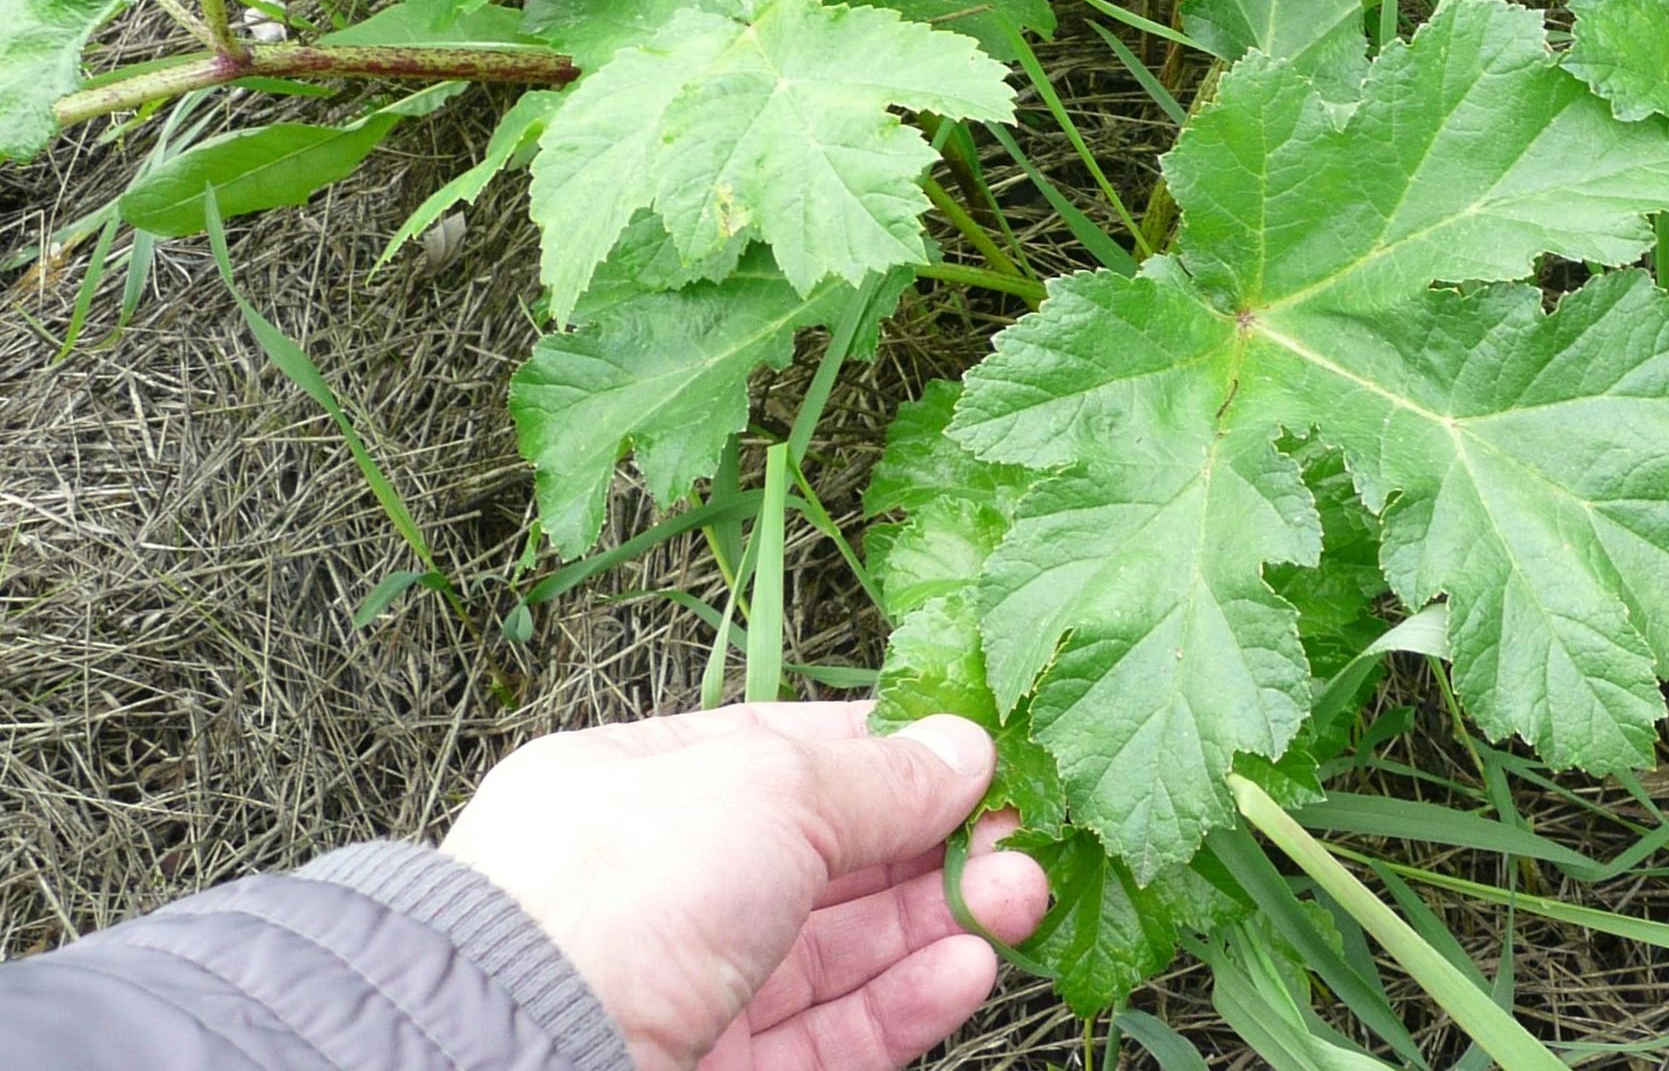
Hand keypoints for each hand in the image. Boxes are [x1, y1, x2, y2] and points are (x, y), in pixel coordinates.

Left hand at [443, 701, 1046, 1070]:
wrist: (521, 1056)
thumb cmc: (621, 888)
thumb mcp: (767, 787)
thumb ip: (877, 776)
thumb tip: (964, 749)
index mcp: (640, 786)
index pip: (787, 758)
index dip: (891, 754)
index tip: (984, 755)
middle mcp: (662, 887)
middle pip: (828, 859)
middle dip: (934, 844)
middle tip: (1026, 835)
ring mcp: (689, 989)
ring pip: (842, 950)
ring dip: (940, 921)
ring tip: (1022, 898)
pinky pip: (833, 1034)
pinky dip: (907, 1002)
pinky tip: (970, 968)